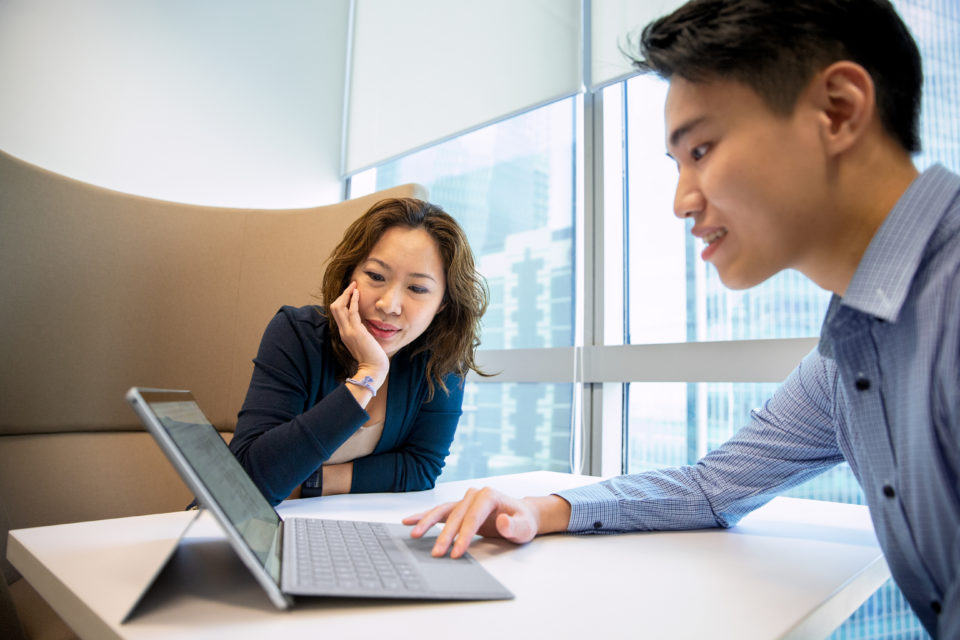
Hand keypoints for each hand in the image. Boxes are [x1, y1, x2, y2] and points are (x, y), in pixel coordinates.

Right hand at [328, 281, 388, 384]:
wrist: (373, 369)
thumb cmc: (372, 357)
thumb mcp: (364, 341)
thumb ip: (361, 332)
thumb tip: (366, 323)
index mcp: (344, 333)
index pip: (337, 313)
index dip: (342, 301)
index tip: (350, 292)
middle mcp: (343, 331)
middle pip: (334, 307)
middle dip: (342, 294)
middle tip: (351, 285)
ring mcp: (348, 331)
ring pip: (339, 307)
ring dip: (347, 294)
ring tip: (354, 285)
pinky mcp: (356, 332)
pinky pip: (351, 312)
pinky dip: (353, 300)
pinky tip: (357, 293)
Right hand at [402, 488, 569, 557]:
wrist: (521, 515)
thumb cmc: (523, 521)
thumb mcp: (524, 527)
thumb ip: (514, 526)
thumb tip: (502, 521)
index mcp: (489, 495)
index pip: (473, 516)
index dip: (464, 535)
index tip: (457, 551)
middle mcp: (474, 494)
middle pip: (456, 516)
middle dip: (445, 535)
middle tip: (437, 553)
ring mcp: (465, 500)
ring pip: (443, 511)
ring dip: (427, 523)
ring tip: (413, 534)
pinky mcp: (459, 508)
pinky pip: (439, 513)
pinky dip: (424, 517)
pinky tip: (409, 522)